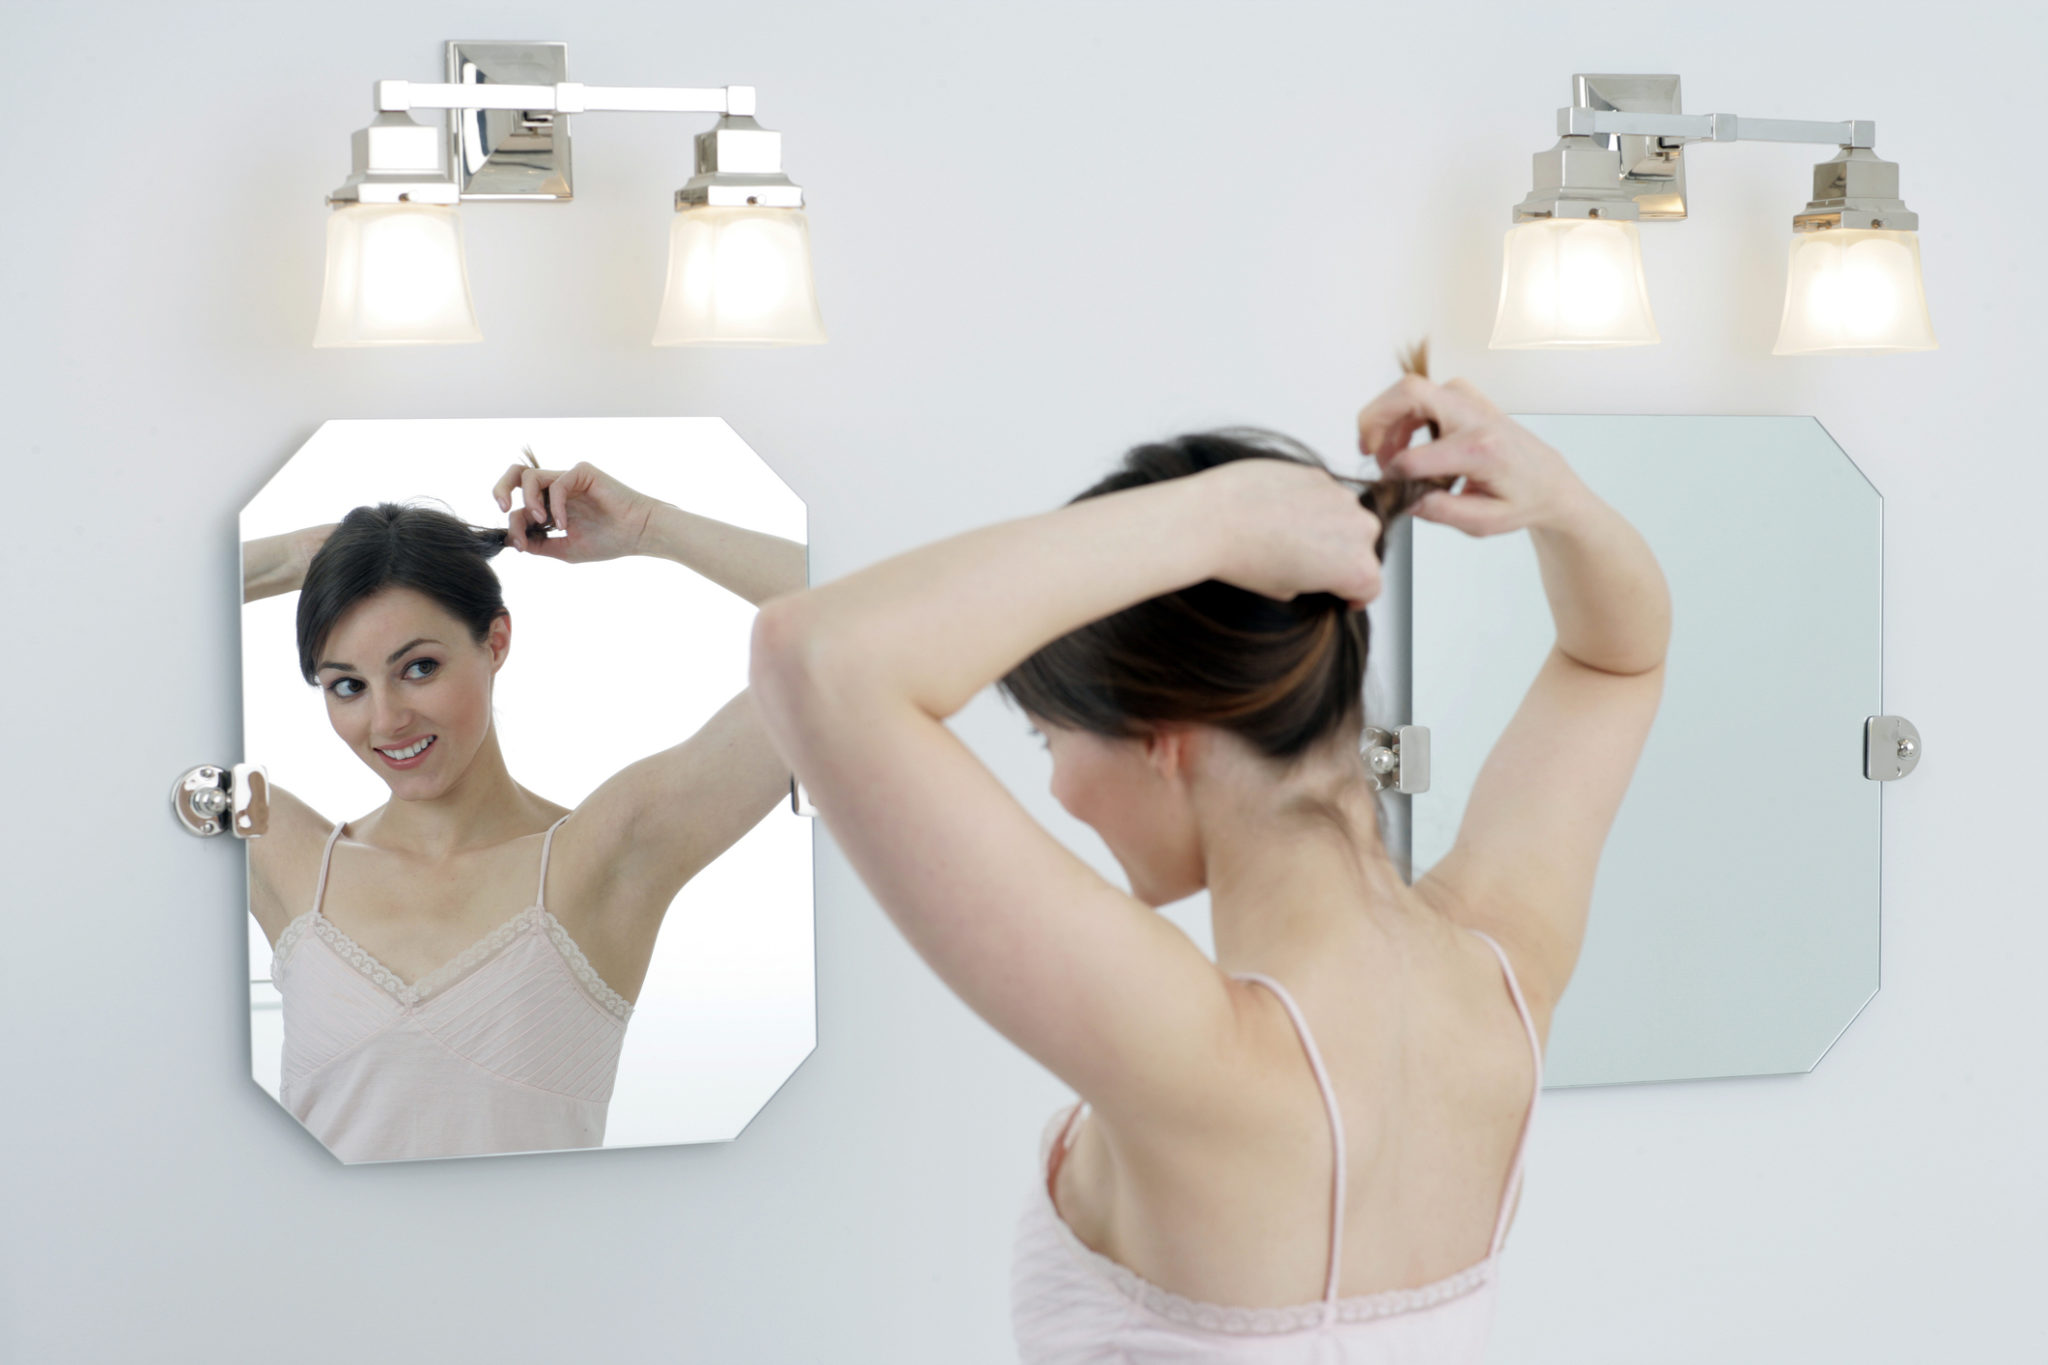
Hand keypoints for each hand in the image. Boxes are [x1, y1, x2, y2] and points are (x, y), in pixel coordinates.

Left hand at [490, 461, 659, 563]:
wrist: (639, 535)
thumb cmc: (609, 542)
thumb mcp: (565, 549)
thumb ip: (539, 545)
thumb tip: (511, 542)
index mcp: (551, 505)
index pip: (519, 507)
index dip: (513, 525)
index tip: (521, 546)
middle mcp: (556, 488)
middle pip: (516, 475)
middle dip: (501, 488)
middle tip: (502, 508)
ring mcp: (569, 478)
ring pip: (530, 476)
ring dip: (529, 501)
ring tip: (542, 521)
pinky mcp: (582, 473)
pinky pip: (556, 484)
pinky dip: (555, 505)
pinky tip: (565, 524)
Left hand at [1205, 459, 1384, 609]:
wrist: (1214, 517)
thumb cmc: (1245, 559)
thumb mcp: (1284, 588)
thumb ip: (1313, 580)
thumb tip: (1312, 569)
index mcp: (1357, 568)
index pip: (1369, 587)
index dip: (1354, 597)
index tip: (1344, 598)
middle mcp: (1359, 529)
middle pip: (1362, 548)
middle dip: (1342, 557)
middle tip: (1311, 566)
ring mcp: (1340, 496)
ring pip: (1344, 516)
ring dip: (1328, 526)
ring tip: (1290, 536)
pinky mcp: (1317, 474)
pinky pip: (1322, 494)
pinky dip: (1309, 503)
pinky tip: (1279, 512)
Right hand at [1355, 375, 1590, 536]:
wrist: (1547, 478)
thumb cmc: (1520, 499)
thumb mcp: (1484, 522)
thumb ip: (1441, 512)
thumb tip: (1404, 498)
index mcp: (1481, 450)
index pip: (1416, 456)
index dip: (1392, 474)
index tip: (1389, 488)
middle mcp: (1474, 416)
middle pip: (1409, 393)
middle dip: (1375, 420)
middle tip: (1367, 450)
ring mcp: (1468, 398)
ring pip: (1408, 389)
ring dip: (1386, 420)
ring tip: (1385, 454)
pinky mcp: (1462, 393)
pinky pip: (1418, 393)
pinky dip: (1400, 416)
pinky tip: (1402, 443)